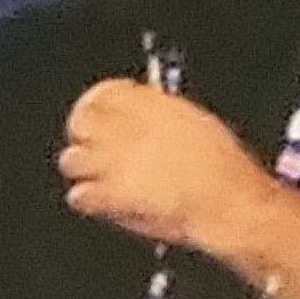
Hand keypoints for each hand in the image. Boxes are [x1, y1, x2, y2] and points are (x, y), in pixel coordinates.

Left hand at [58, 80, 263, 253]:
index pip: (106, 92)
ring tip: (96, 171)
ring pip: (71, 159)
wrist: (228, 205)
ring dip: (82, 164)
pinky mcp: (111, 197)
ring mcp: (116, 166)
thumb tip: (150, 116)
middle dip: (82, 129)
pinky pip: (78, 195)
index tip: (101, 106)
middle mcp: (129, 132)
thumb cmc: (226, 170)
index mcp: (153, 107)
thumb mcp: (199, 125)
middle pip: (81, 121)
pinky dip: (85, 197)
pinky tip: (99, 197)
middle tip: (89, 137)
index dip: (99, 99)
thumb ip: (164, 117)